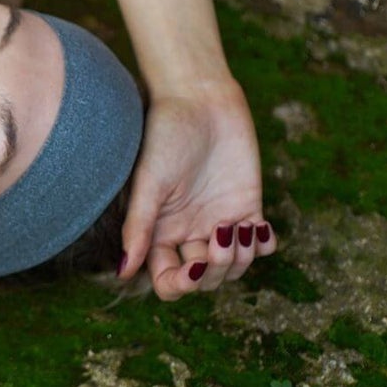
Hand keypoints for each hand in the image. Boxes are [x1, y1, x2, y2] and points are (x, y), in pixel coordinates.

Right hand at [116, 80, 275, 300]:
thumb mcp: (148, 184)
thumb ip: (139, 229)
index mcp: (160, 232)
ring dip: (241, 259)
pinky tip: (257, 227)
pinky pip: (261, 245)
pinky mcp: (247, 206)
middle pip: (205, 280)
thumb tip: (123, 271)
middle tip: (221, 238)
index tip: (192, 267)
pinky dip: (263, 245)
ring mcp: (219, 221)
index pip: (168, 281)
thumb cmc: (165, 137)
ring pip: (234, 267)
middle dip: (217, 271)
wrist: (200, 101)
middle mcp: (188, 232)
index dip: (181, 285)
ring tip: (240, 229)